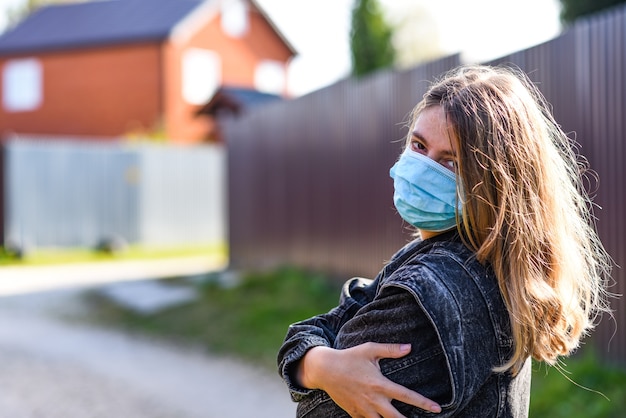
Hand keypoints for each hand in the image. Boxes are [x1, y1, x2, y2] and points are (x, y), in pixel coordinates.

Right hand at [298, 342, 441, 416]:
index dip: (424, 403)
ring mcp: (363, 409)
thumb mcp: (370, 350)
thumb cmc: (349, 357)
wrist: (325, 370)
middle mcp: (373, 400)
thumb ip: (391, 350)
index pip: (406, 396)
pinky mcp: (354, 413)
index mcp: (380, 384)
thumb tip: (409, 347)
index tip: (437, 408)